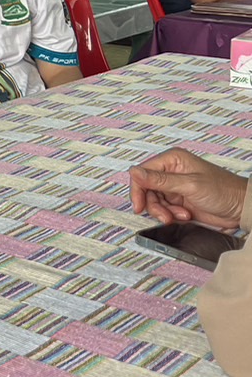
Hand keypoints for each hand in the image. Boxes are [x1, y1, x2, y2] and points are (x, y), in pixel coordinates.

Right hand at [129, 147, 247, 228]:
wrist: (241, 209)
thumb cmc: (224, 191)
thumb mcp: (189, 185)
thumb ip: (159, 180)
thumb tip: (134, 172)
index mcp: (172, 160)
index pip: (142, 172)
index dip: (138, 189)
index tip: (139, 205)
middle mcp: (171, 172)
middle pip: (146, 189)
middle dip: (154, 205)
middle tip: (164, 215)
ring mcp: (175, 187)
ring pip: (154, 201)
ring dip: (164, 212)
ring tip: (179, 216)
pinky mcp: (179, 201)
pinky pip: (164, 209)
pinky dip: (171, 215)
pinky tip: (185, 216)